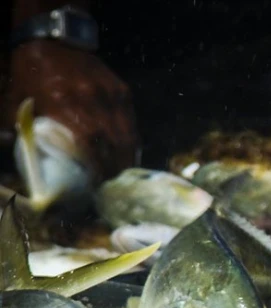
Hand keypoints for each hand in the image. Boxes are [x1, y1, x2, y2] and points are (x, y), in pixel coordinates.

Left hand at [2, 40, 138, 180]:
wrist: (50, 39)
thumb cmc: (31, 72)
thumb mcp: (17, 99)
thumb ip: (20, 128)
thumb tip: (17, 154)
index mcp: (62, 101)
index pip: (87, 142)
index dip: (96, 166)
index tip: (96, 183)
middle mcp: (90, 98)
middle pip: (113, 142)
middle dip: (116, 167)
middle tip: (112, 183)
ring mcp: (109, 93)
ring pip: (127, 133)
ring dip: (127, 157)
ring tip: (124, 173)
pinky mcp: (121, 89)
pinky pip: (131, 121)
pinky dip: (132, 140)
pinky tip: (129, 153)